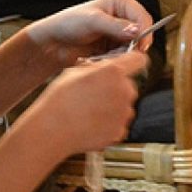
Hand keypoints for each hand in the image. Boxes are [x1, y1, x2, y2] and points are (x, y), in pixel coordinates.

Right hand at [22, 49, 147, 158]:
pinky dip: (109, 124)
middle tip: (95, 94)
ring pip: (124, 105)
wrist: (52, 130)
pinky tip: (91, 123)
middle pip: (129, 85)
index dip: (133, 61)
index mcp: (113, 72)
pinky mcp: (120, 131)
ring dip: (112, 107)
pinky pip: (119, 123)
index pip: (139, 59)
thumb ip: (97, 68)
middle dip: (116, 88)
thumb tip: (105, 67)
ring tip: (89, 111)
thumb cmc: (59, 100)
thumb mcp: (75, 72)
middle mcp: (124, 91)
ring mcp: (124, 113)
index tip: (129, 65)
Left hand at [24, 0, 153, 69]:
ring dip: (124, 54)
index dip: (144, 33)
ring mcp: (121, 31)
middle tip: (119, 54)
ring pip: (135, 47)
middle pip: (143, 33)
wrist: (55, 41)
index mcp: (122, 1)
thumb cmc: (69, 24)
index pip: (143, 18)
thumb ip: (115, 26)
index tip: (139, 47)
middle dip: (133, 45)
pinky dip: (118, 59)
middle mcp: (124, 14)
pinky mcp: (116, 45)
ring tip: (106, 55)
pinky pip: (125, 55)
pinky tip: (104, 58)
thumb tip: (136, 31)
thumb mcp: (92, 22)